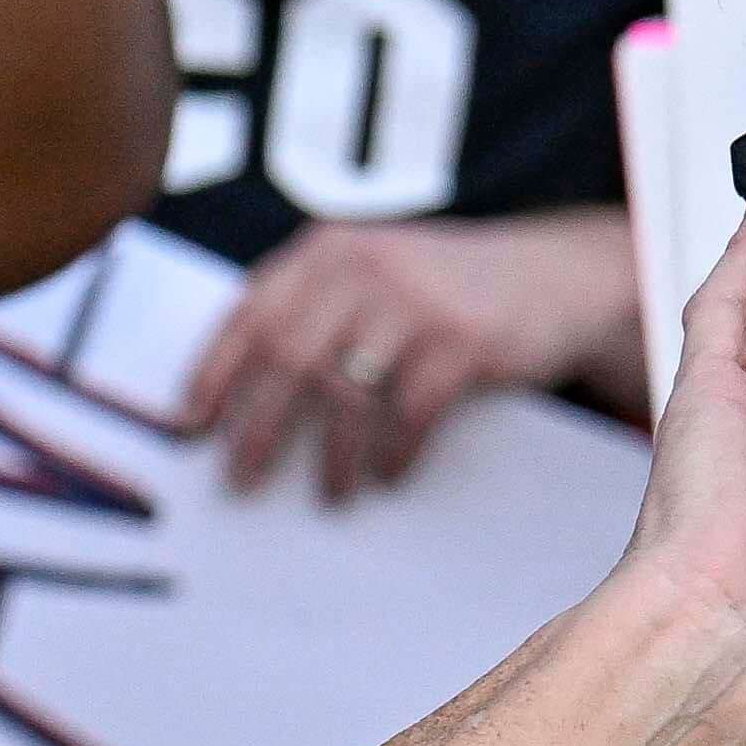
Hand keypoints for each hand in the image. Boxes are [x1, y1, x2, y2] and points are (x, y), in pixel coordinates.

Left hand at [181, 212, 634, 504]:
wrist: (557, 274)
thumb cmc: (444, 292)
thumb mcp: (374, 274)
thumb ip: (312, 309)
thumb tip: (232, 393)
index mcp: (327, 252)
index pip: (248, 313)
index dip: (212, 373)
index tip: (187, 427)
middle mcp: (364, 268)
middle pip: (286, 359)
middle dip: (256, 427)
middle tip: (239, 478)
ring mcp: (415, 302)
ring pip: (345, 393)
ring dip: (331, 456)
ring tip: (330, 493)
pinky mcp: (464, 340)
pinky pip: (408, 412)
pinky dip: (393, 453)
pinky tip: (388, 476)